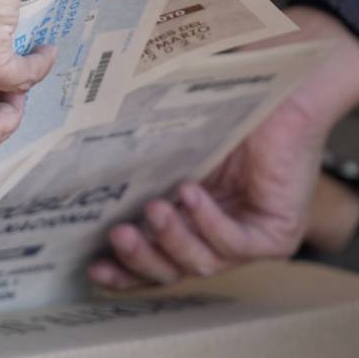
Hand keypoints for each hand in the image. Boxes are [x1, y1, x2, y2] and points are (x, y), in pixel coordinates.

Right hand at [89, 6, 358, 288]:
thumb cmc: (227, 108)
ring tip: (154, 208)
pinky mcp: (276, 236)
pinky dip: (207, 222)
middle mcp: (220, 239)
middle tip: (118, 234)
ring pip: (201, 263)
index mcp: (192, 223)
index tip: (91, 267)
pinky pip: (233, 245)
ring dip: (171, 239)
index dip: (123, 272)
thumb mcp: (170, 151)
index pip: (155, 263)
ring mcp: (250, 241)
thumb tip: (75, 183)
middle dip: (141, 259)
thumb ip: (137, 176)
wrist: (283, 85)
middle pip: (173, 272)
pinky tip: (190, 194)